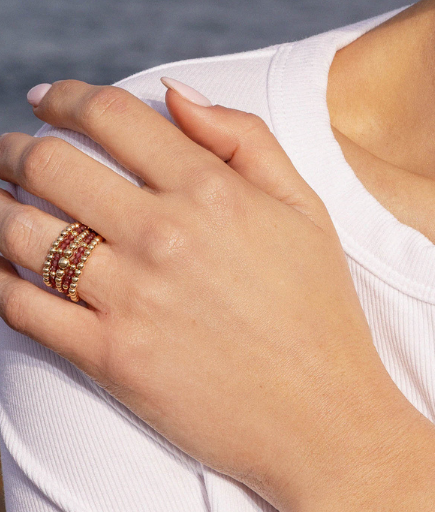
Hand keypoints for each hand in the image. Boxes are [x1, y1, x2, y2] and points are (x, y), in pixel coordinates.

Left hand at [0, 80, 398, 511]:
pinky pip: (21, 307)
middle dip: (11, 149)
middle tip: (5, 151)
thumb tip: (174, 93)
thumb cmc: (319, 310)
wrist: (325, 418)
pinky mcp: (107, 357)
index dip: (67, 98)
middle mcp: (164, 235)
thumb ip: (245, 138)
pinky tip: (2, 268)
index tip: (48, 100)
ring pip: (19, 232)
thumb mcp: (305, 208)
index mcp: (213, 190)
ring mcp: (130, 298)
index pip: (114, 116)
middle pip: (49, 164)